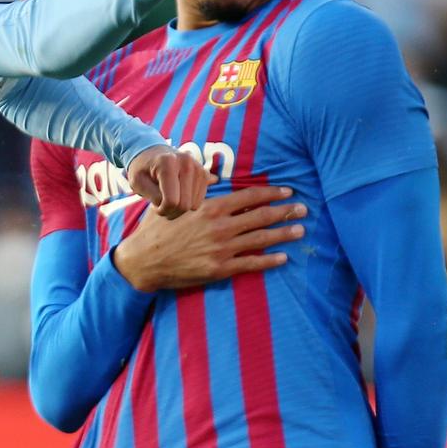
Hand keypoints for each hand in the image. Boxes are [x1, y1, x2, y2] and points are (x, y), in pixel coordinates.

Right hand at [113, 185, 306, 292]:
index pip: (250, 197)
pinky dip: (269, 260)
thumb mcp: (177, 204)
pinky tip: (283, 258)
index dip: (272, 194)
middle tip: (303, 209)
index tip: (287, 192)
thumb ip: (199, 193)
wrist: (143, 261)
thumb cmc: (157, 231)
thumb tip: (215, 178)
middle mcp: (220, 227)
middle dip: (286, 212)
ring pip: (261, 238)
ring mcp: (221, 249)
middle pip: (261, 216)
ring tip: (300, 230)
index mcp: (212, 208)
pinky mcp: (219, 269)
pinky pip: (250, 264)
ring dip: (284, 234)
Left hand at [124, 144, 209, 217]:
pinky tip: (177, 194)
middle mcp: (186, 161)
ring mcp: (198, 167)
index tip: (153, 206)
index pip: (171, 201)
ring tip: (167, 198)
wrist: (152, 154)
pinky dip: (187, 203)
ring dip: (178, 208)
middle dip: (170, 211)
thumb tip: (175, 206)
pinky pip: (198, 201)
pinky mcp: (204, 173)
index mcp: (167, 162)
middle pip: (184, 205)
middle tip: (160, 205)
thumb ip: (154, 197)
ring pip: (193, 205)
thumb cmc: (142, 170)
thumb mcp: (137, 184)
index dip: (161, 210)